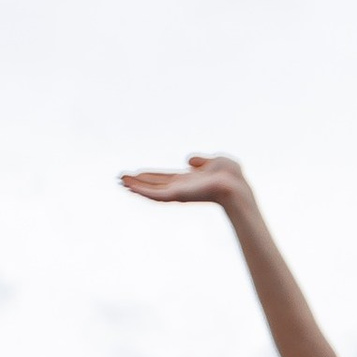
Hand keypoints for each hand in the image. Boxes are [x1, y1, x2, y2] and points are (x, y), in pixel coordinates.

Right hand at [121, 155, 251, 210]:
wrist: (236, 187)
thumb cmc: (231, 176)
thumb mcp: (215, 162)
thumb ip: (201, 162)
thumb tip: (188, 160)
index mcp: (187, 181)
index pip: (164, 179)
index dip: (149, 176)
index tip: (136, 174)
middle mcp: (180, 188)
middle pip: (154, 185)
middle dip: (138, 182)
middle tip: (121, 179)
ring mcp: (178, 193)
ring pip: (151, 191)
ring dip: (136, 186)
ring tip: (121, 181)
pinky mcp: (177, 196)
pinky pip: (156, 195)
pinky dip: (143, 192)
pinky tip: (131, 188)